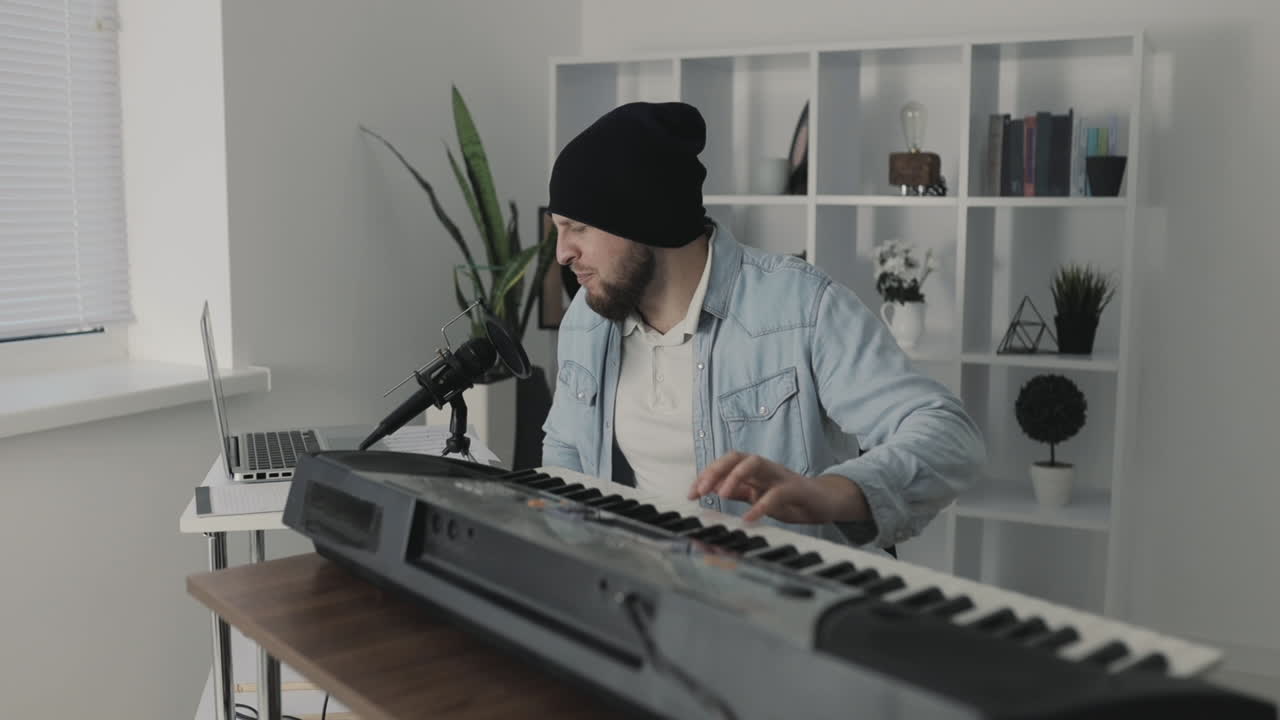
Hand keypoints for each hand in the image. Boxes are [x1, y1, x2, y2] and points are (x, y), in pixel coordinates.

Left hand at [687, 451, 869, 524]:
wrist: (826, 502)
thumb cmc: (791, 500)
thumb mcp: (759, 497)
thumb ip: (739, 492)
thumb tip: (712, 492)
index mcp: (754, 471)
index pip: (725, 463)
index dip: (706, 475)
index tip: (691, 494)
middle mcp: (765, 468)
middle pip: (736, 456)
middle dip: (716, 470)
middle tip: (701, 490)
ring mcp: (781, 476)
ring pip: (755, 464)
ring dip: (735, 476)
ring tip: (723, 494)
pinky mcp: (796, 489)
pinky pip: (777, 493)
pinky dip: (761, 505)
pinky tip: (749, 518)